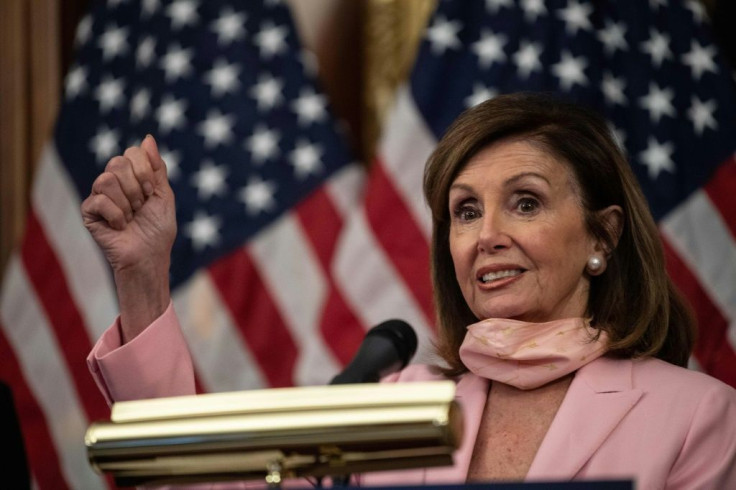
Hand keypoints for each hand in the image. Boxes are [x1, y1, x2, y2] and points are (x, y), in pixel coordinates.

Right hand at [81, 135, 176, 340]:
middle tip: (141, 206)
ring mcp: (99, 195)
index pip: (133, 153)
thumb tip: (147, 138)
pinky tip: (120, 226)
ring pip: (106, 179)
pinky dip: (116, 215)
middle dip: (137, 187)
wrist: (149, 256)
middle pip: (118, 162)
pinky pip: (99, 199)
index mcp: (132, 176)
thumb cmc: (158, 230)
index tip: (152, 192)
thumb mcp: (163, 195)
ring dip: (126, 202)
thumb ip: (157, 167)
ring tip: (130, 217)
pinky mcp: (88, 211)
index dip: (146, 172)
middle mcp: (113, 182)